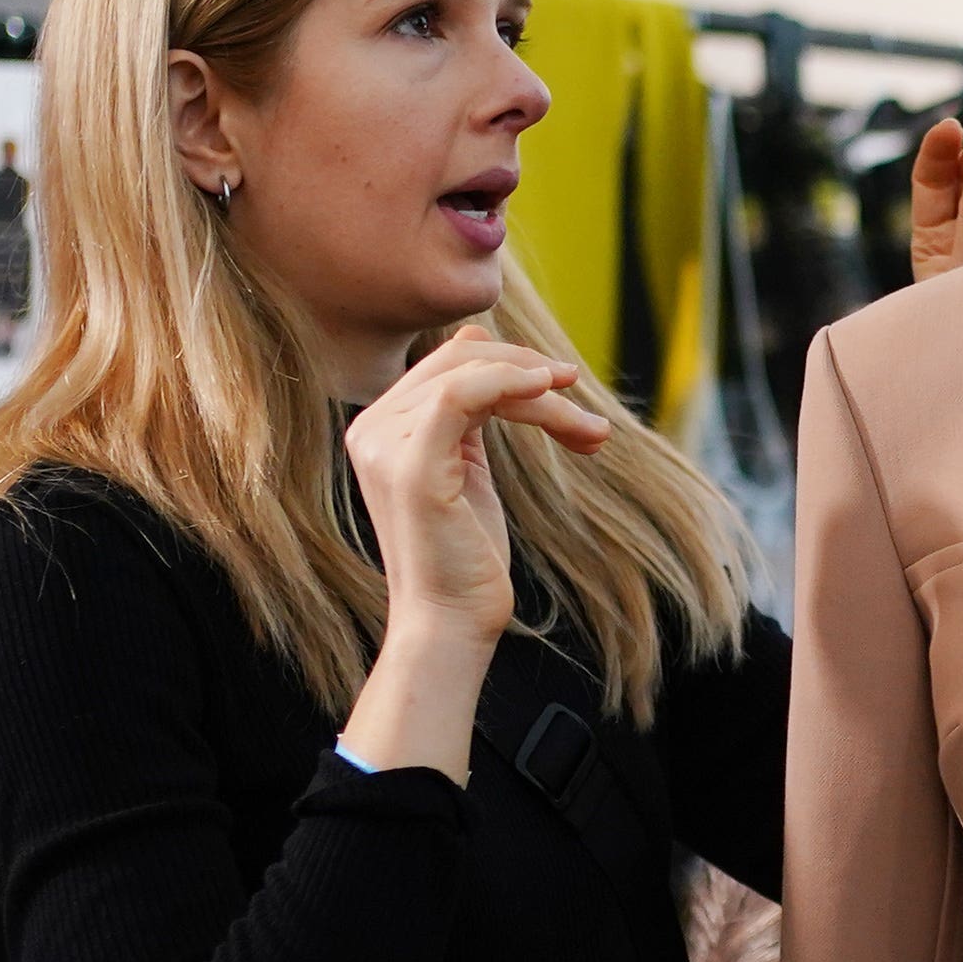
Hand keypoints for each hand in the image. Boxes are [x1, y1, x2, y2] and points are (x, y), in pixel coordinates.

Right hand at [340, 325, 612, 647]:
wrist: (449, 621)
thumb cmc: (465, 555)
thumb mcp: (467, 467)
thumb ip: (470, 410)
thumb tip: (483, 341)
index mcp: (382, 426)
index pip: (452, 363)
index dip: (516, 365)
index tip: (568, 389)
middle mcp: (371, 428)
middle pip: (463, 360)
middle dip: (535, 377)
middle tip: (588, 414)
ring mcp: (384, 444)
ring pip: (473, 374)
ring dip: (544, 395)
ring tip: (591, 431)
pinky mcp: (408, 465)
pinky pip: (459, 394)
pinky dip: (510, 383)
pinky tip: (551, 393)